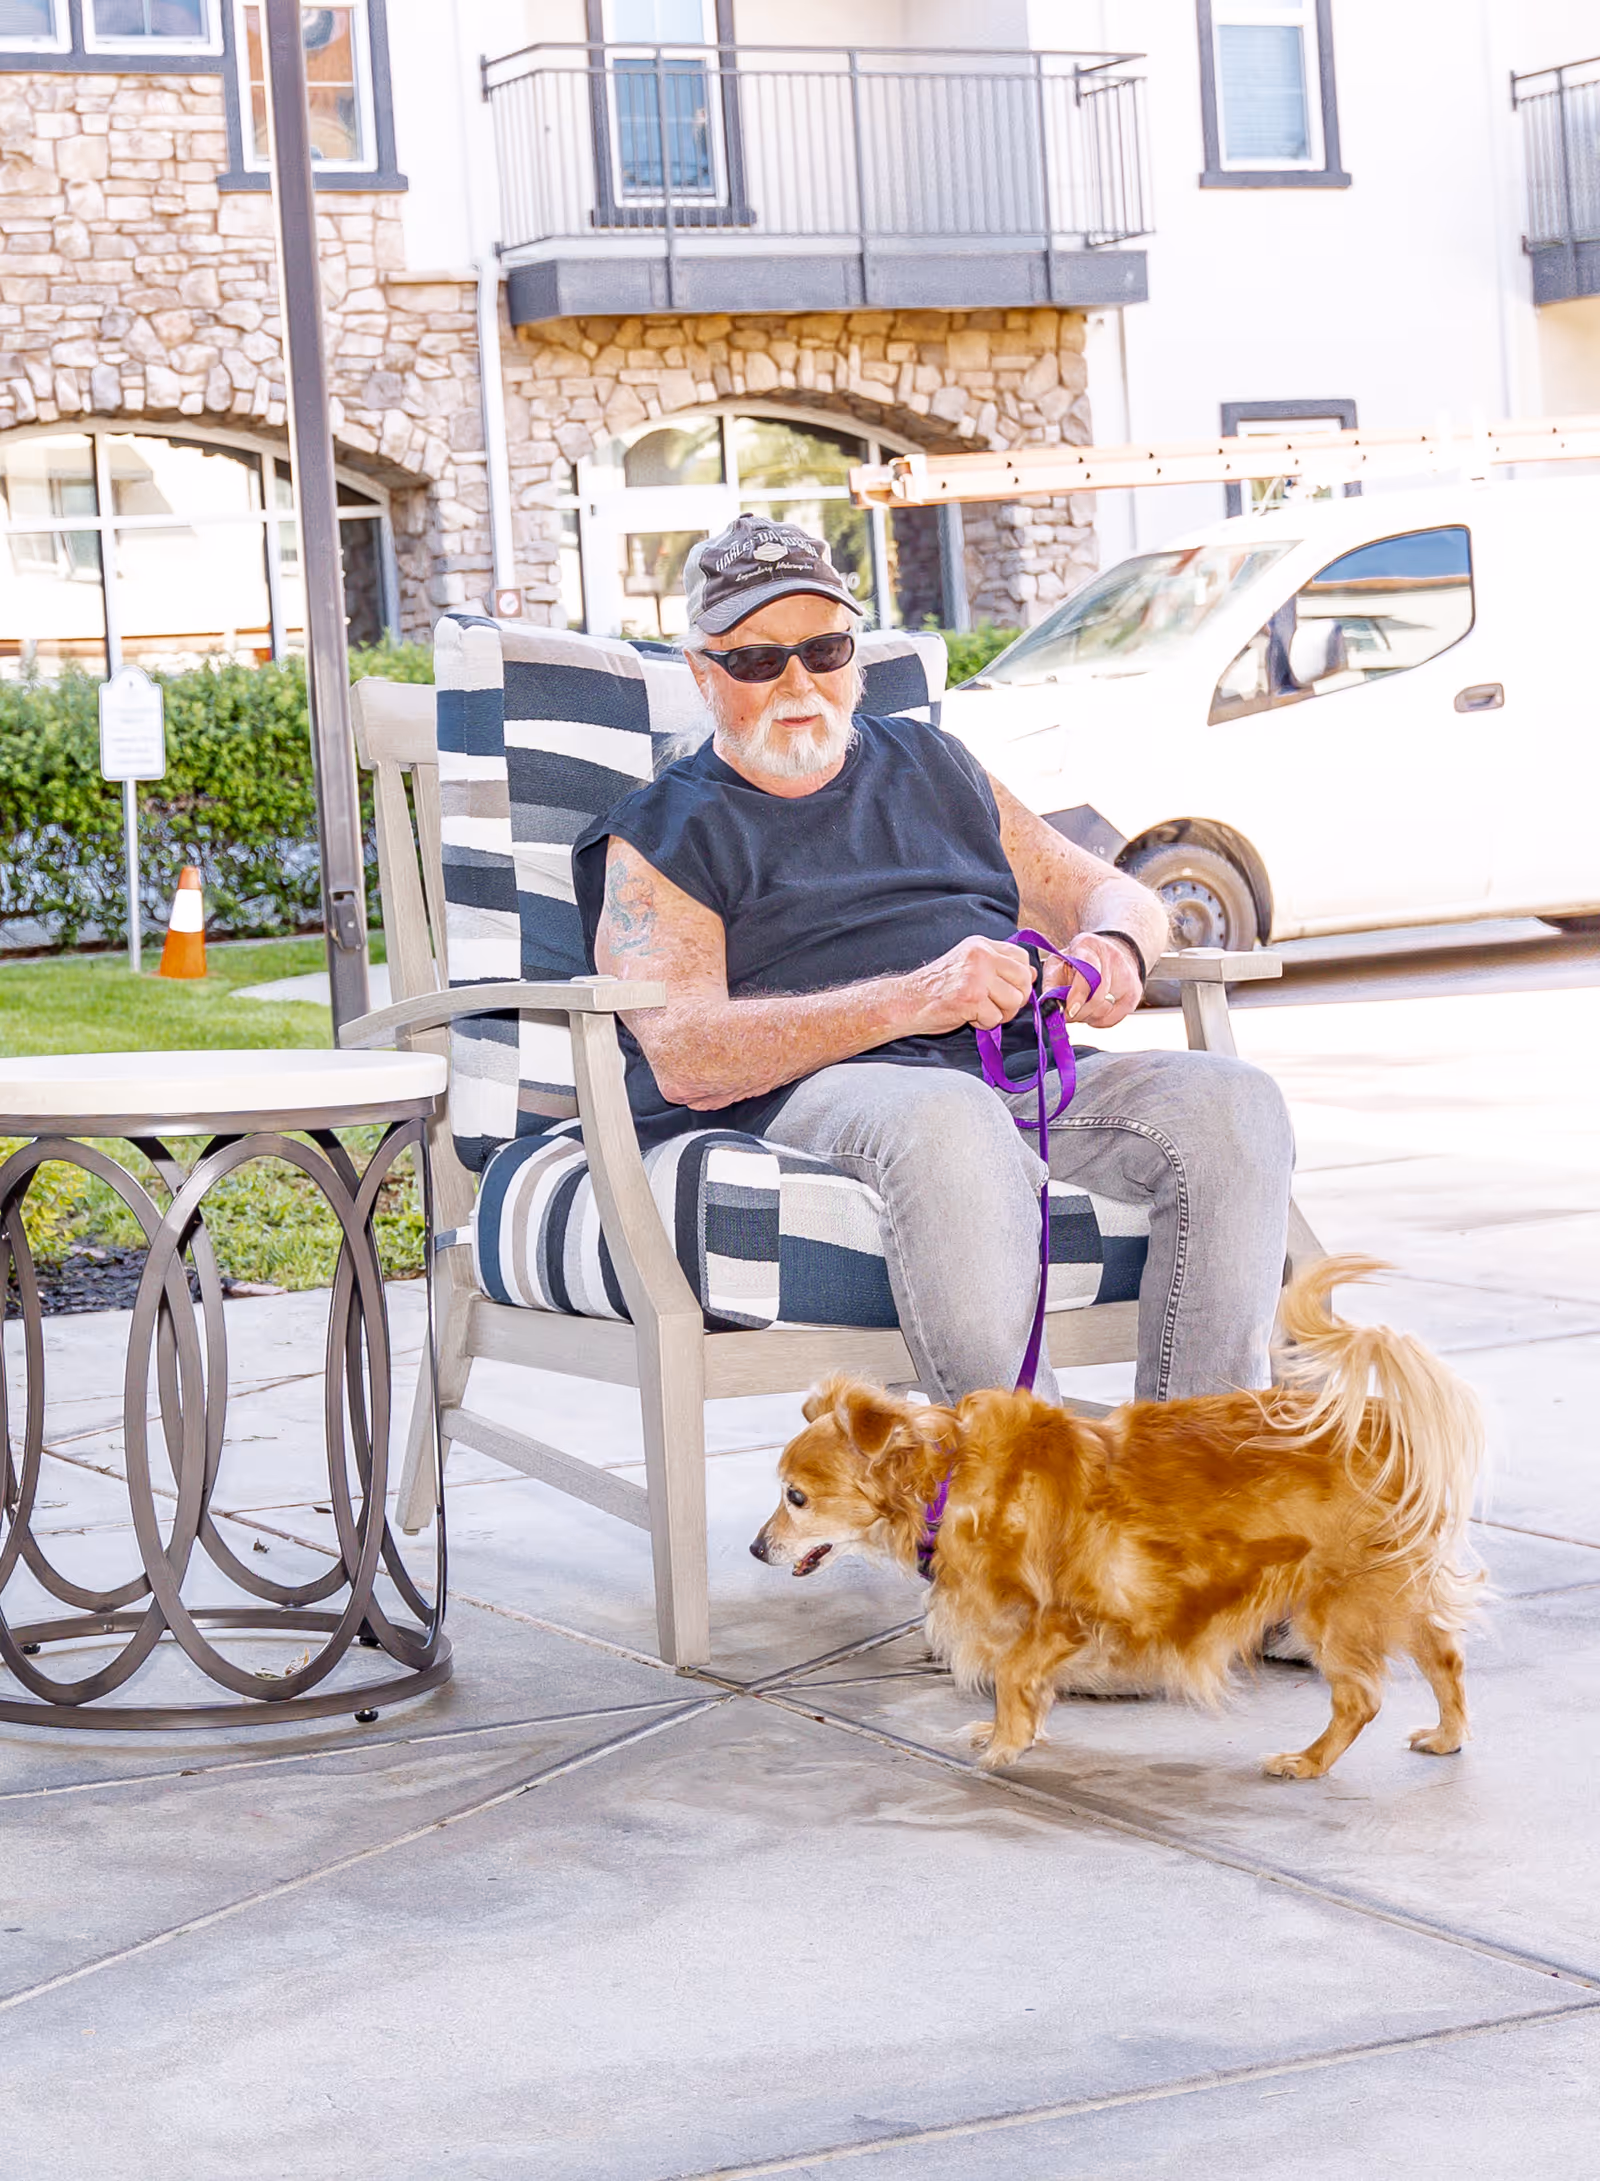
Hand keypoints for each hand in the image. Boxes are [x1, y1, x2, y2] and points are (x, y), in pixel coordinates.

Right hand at [905, 935, 1034, 1033]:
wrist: (906, 1001)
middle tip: (996, 1007)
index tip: (1006, 989)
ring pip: (1014, 1001)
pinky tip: (968, 1017)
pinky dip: (984, 1024)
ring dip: (1000, 1014)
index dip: (1020, 978)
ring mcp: (976, 976)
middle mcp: (980, 956)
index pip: (1021, 957)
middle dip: (1015, 1000)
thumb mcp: (969, 967)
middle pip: (1023, 980)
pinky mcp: (970, 998)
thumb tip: (1031, 974)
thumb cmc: (938, 988)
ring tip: (981, 1012)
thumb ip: (998, 967)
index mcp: (980, 945)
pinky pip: (995, 1018)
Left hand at [1041, 932, 1142, 1028]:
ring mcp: (1126, 973)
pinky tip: (1093, 1012)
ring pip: (1103, 1008)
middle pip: (1096, 995)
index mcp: (1086, 944)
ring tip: (1080, 1008)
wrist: (1105, 953)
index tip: (1070, 1010)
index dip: (1078, 994)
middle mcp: (1110, 955)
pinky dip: (1100, 1021)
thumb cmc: (1075, 961)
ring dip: (1087, 1016)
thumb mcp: (1057, 964)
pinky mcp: (1134, 991)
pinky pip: (1114, 1018)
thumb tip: (1049, 1006)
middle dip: (1078, 1011)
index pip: (1087, 971)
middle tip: (1068, 1014)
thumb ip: (1050, 984)